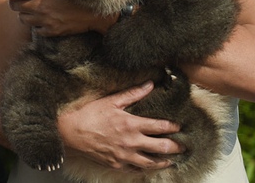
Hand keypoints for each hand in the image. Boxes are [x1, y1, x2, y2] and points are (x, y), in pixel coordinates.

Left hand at [3, 0, 116, 35]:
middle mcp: (40, 7)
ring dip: (25, 13)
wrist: (94, 12)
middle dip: (15, 2)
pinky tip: (44, 19)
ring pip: (22, 19)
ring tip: (34, 9)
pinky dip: (36, 25)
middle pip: (14, 6)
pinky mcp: (51, 31)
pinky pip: (35, 30)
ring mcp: (45, 20)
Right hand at [58, 81, 181, 170]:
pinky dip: (147, 169)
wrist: (71, 133)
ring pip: (151, 162)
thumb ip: (133, 94)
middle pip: (160, 147)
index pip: (159, 127)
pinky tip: (151, 167)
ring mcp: (125, 156)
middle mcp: (131, 142)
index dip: (172, 127)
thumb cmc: (90, 115)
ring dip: (164, 161)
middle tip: (183, 146)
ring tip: (172, 160)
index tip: (179, 126)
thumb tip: (150, 84)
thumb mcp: (111, 101)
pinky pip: (136, 169)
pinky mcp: (117, 164)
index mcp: (131, 124)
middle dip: (175, 147)